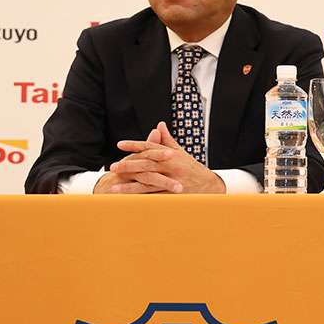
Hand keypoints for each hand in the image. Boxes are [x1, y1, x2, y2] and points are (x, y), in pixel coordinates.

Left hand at [106, 122, 225, 193]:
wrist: (210, 185)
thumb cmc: (193, 168)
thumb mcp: (181, 152)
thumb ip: (167, 140)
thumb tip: (159, 124)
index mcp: (173, 155)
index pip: (151, 147)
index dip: (135, 145)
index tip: (120, 144)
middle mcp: (173, 166)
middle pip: (147, 164)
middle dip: (128, 165)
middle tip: (113, 166)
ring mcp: (173, 181)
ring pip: (148, 182)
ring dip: (130, 185)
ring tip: (114, 186)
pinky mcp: (174, 194)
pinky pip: (154, 196)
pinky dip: (141, 198)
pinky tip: (128, 199)